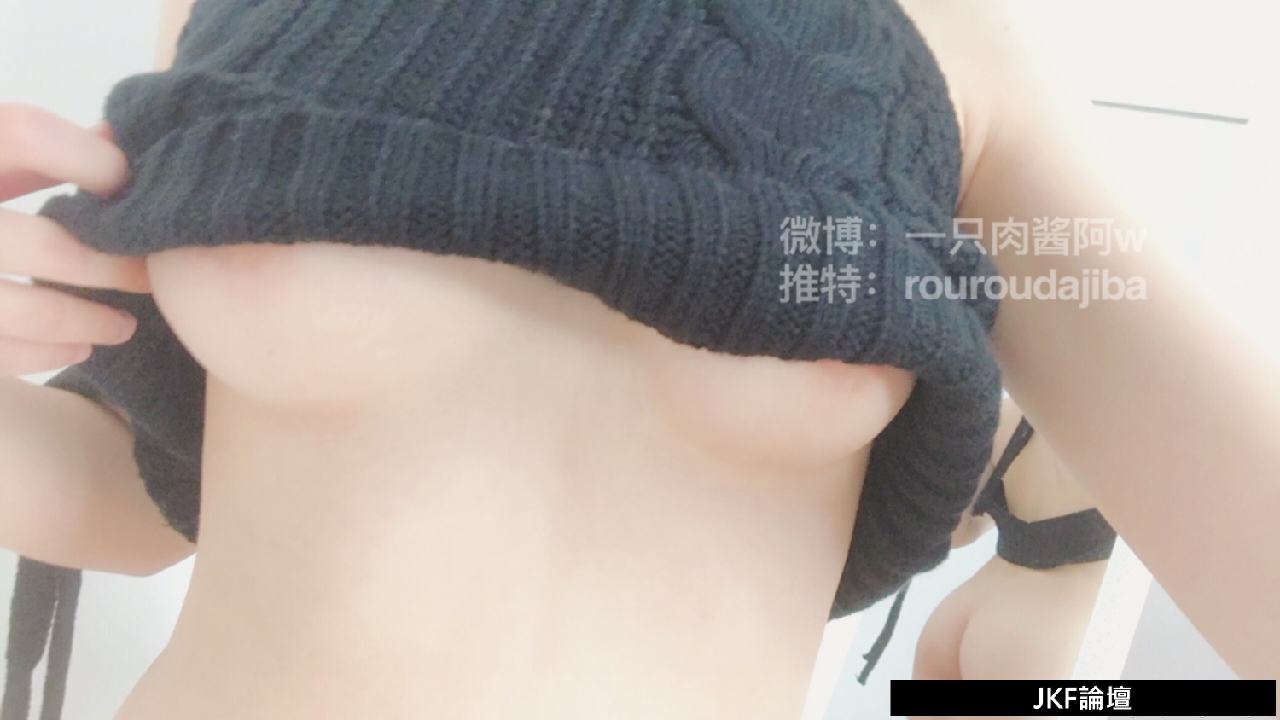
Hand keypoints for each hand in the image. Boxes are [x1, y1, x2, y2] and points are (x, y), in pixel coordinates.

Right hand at [0, 103, 149, 375]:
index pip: (25, 133)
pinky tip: (77, 346)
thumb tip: (116, 138)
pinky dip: (42, 352)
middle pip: (42, 243)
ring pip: (22, 309)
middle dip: (112, 264)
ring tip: (123, 325)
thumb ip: (29, 150)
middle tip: (152, 274)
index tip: (131, 186)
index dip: (92, 160)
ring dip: (86, 321)